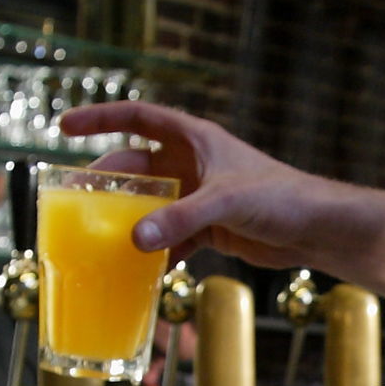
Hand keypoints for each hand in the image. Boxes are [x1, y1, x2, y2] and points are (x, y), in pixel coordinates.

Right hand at [57, 102, 378, 275]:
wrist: (319, 229)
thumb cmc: (281, 198)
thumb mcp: (226, 202)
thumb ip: (181, 219)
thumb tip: (136, 239)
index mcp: (196, 140)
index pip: (139, 118)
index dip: (101, 119)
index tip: (65, 127)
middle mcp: (195, 165)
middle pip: (138, 167)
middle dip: (108, 183)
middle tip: (76, 201)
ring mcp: (202, 197)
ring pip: (153, 205)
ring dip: (131, 220)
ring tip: (99, 237)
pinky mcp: (212, 228)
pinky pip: (173, 236)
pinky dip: (158, 250)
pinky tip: (140, 267)